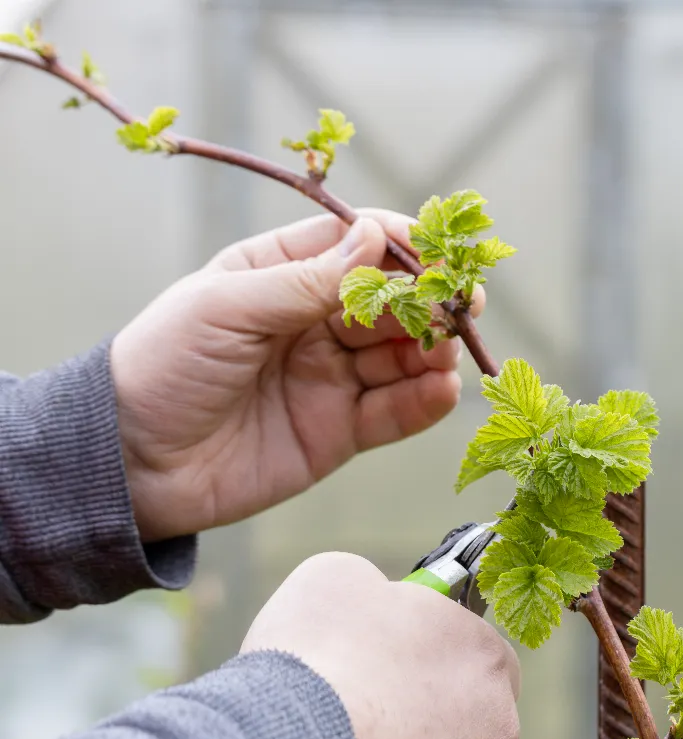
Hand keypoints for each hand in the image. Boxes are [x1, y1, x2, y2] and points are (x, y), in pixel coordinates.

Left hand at [110, 210, 483, 540]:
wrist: (129, 465)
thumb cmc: (163, 366)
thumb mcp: (227, 307)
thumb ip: (307, 280)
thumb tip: (376, 237)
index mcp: (282, 274)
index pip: (357, 245)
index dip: (402, 246)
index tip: (439, 254)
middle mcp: (315, 321)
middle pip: (393, 301)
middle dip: (430, 301)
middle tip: (461, 306)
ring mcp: (331, 376)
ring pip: (403, 355)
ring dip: (434, 349)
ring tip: (449, 351)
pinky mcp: (340, 431)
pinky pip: (396, 411)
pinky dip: (425, 400)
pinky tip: (442, 389)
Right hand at [241, 552, 520, 738]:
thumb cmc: (321, 653)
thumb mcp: (341, 577)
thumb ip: (377, 585)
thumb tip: (374, 595)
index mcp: (485, 651)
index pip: (472, 642)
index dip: (429, 643)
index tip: (391, 648)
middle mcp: (496, 718)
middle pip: (469, 703)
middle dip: (429, 699)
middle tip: (372, 695)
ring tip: (354, 737)